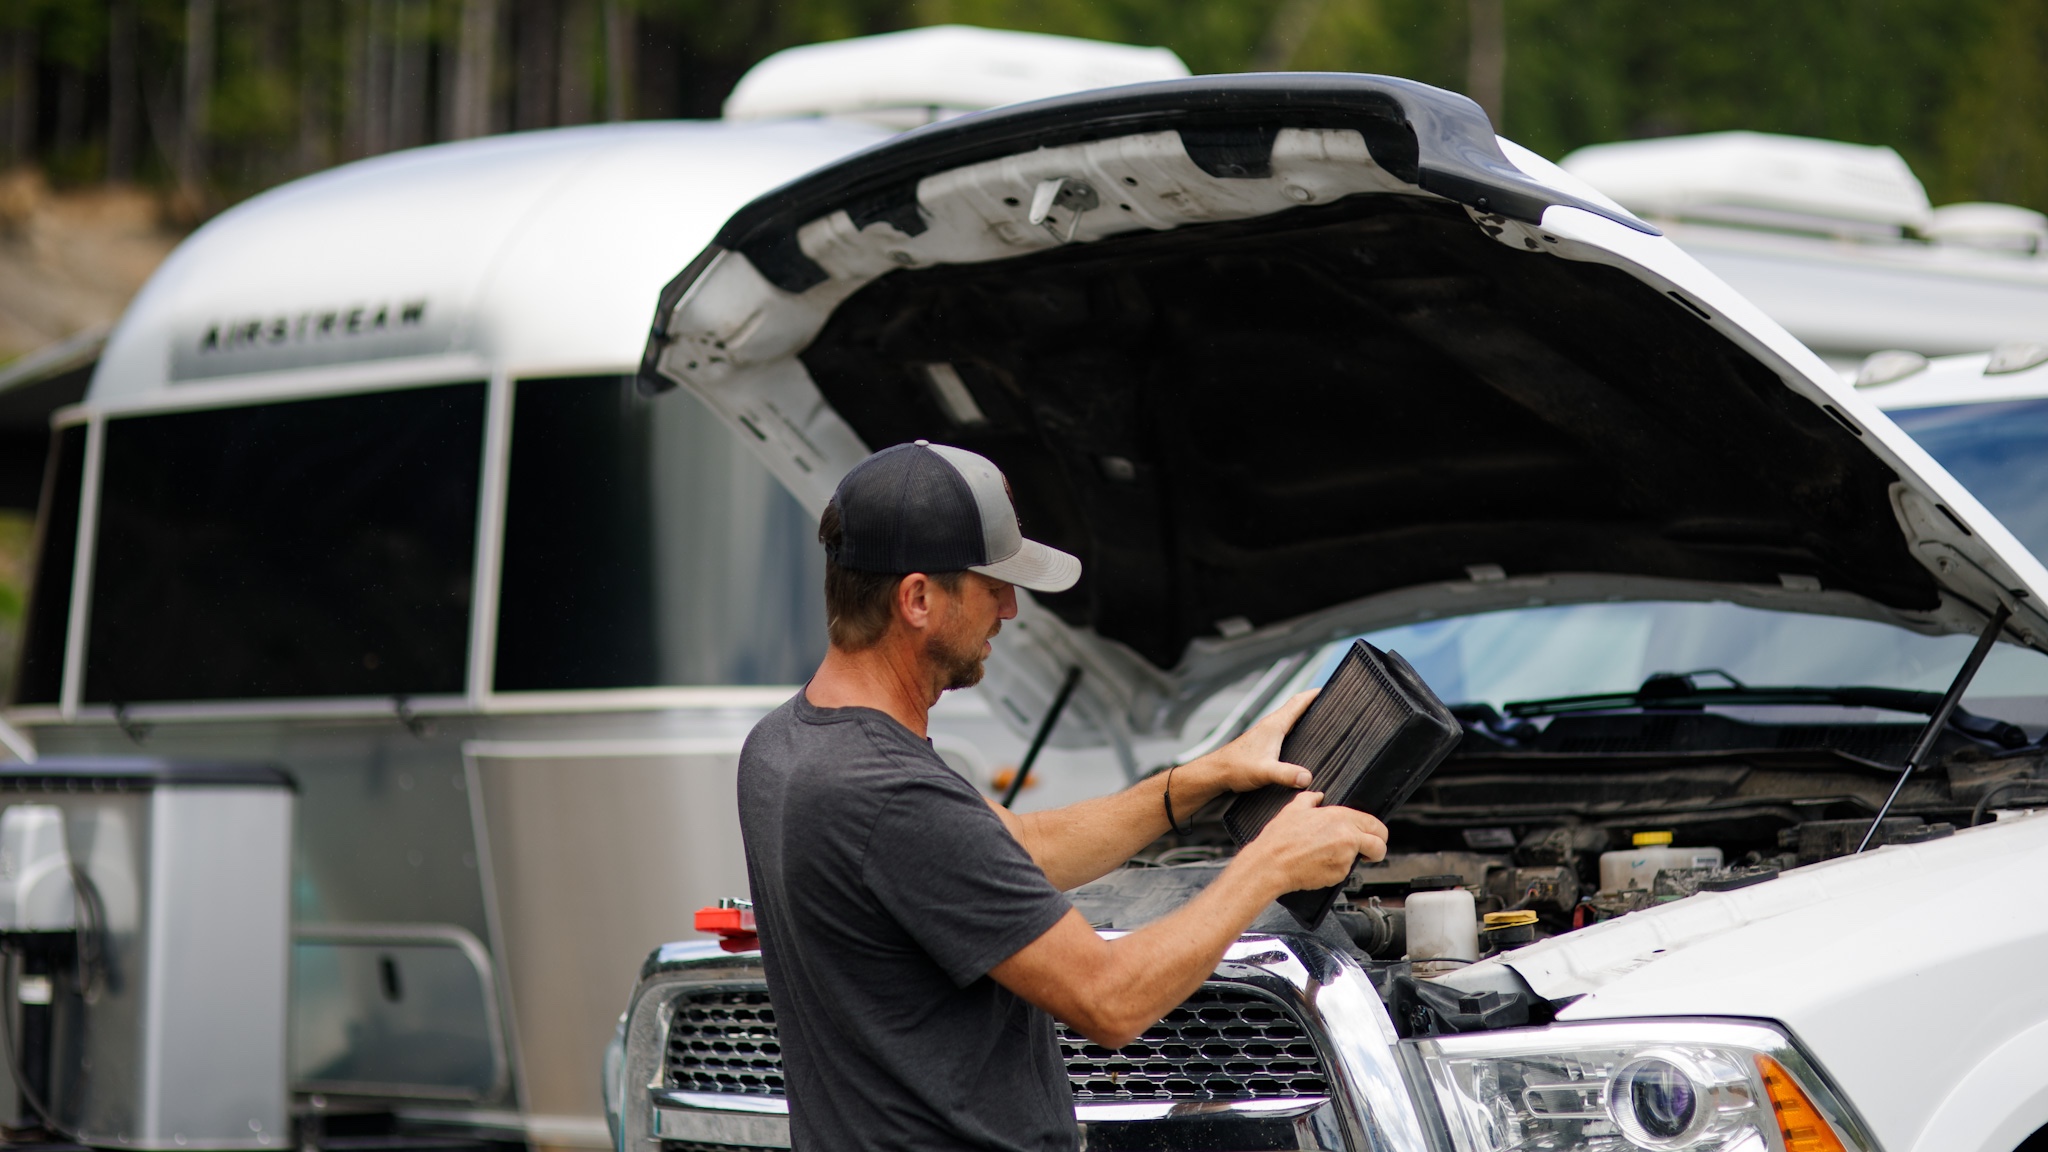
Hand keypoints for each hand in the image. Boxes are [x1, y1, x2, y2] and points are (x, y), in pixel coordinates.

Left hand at [1186, 689, 1319, 796]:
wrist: (1216, 772)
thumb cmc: (1236, 768)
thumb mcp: (1265, 772)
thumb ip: (1286, 774)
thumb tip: (1308, 778)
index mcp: (1274, 725)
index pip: (1298, 702)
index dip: (1314, 694)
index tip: (1330, 688)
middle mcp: (1270, 725)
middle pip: (1296, 707)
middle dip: (1314, 701)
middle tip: (1331, 701)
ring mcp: (1266, 732)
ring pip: (1289, 717)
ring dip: (1304, 714)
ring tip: (1321, 716)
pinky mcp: (1263, 742)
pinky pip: (1284, 728)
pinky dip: (1296, 726)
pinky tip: (1300, 737)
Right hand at [1235, 790, 1388, 895]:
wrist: (1271, 864)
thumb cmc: (1279, 839)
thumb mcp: (1293, 810)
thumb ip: (1310, 799)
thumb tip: (1318, 796)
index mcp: (1339, 816)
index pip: (1375, 824)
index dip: (1377, 832)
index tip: (1373, 837)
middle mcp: (1347, 835)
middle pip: (1380, 844)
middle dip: (1378, 849)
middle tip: (1369, 852)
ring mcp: (1345, 856)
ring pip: (1361, 859)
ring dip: (1353, 859)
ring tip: (1331, 857)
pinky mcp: (1340, 873)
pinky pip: (1346, 872)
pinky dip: (1337, 870)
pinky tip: (1320, 864)